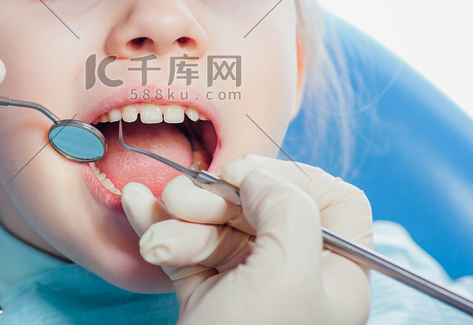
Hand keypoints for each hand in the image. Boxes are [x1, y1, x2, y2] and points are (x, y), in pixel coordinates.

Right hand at [122, 154, 372, 324]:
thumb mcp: (287, 278)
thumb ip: (288, 209)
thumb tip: (257, 178)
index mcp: (335, 274)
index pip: (333, 200)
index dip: (292, 178)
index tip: (245, 180)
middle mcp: (297, 275)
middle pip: (262, 206)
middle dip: (215, 199)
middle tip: (182, 202)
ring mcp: (249, 284)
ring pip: (217, 224)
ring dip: (179, 220)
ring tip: (158, 238)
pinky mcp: (208, 294)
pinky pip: (186, 244)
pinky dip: (160, 227)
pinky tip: (137, 207)